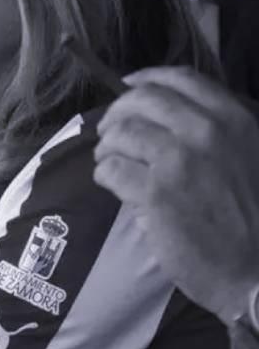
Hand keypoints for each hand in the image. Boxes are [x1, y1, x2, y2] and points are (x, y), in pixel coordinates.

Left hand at [94, 67, 258, 321]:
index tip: (127, 86)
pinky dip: (104, 174)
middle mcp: (206, 132)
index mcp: (234, 119)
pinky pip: (110, 169)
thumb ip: (216, 130)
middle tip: (109, 131)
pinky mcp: (154, 193)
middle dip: (117, 113)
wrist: (256, 269)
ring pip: (119, 134)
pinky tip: (112, 184)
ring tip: (110, 161)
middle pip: (140, 101)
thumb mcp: (249, 156)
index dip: (145, 79)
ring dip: (107, 147)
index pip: (179, 79)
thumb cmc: (252, 214)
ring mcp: (178, 161)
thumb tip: (167, 112)